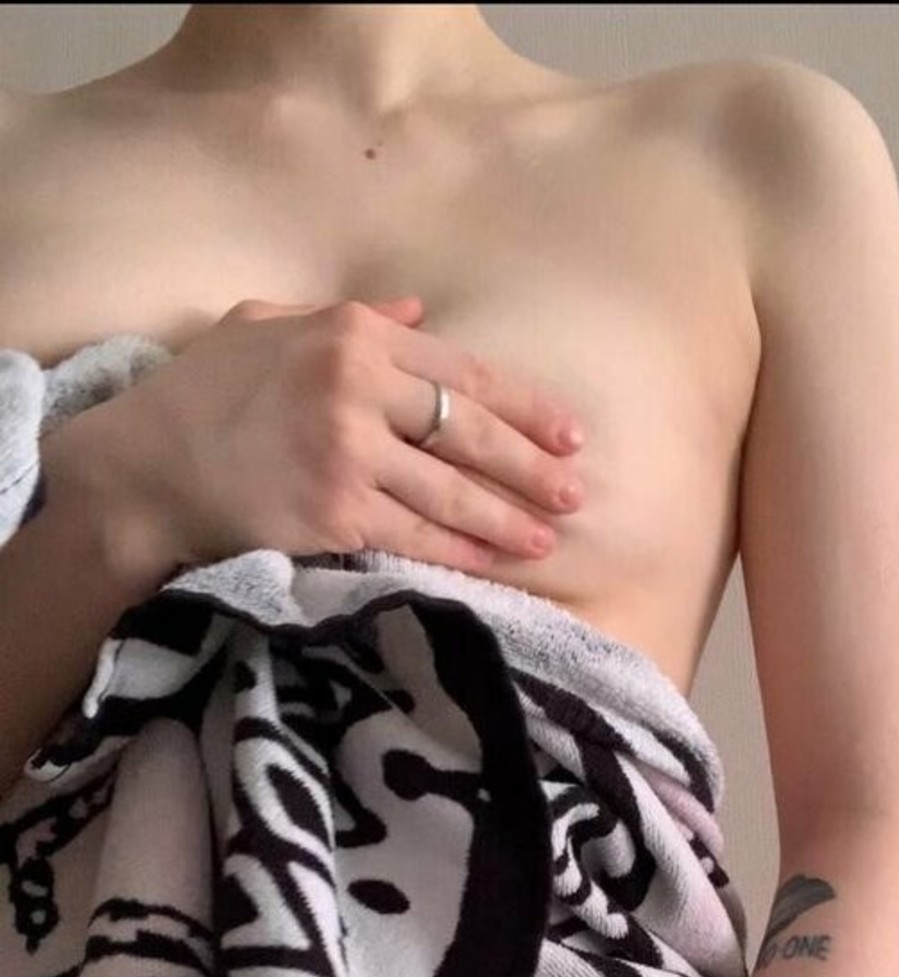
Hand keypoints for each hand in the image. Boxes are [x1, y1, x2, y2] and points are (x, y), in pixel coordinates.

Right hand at [71, 294, 585, 576]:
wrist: (143, 467)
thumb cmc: (201, 395)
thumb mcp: (268, 326)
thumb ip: (349, 315)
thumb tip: (420, 312)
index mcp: (351, 334)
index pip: (462, 372)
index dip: (525, 407)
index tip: (567, 433)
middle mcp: (357, 388)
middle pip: (469, 433)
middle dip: (530, 467)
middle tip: (575, 493)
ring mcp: (349, 454)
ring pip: (451, 493)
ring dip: (507, 520)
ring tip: (547, 537)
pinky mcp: (334, 514)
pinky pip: (415, 536)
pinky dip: (459, 552)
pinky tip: (493, 562)